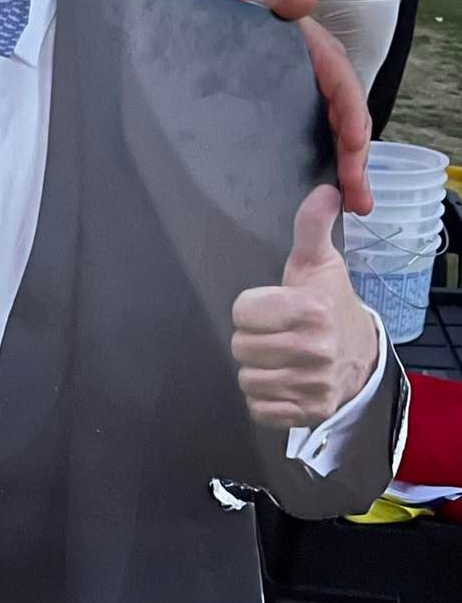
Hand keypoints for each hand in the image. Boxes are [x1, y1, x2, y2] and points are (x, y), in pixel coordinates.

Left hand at [232, 185, 378, 427]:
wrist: (362, 354)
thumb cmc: (329, 304)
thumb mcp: (319, 264)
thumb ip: (312, 227)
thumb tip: (324, 190)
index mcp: (312, 310)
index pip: (242, 312)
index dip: (250, 309)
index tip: (271, 307)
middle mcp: (315, 350)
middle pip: (240, 347)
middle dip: (251, 339)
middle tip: (275, 334)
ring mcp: (314, 385)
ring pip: (246, 379)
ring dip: (256, 369)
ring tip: (278, 358)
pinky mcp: (309, 412)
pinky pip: (258, 409)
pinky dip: (264, 399)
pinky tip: (282, 382)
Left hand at [255, 0, 371, 214]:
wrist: (221, 36)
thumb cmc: (242, 23)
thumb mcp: (258, 10)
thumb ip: (278, 3)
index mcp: (322, 57)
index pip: (345, 88)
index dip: (351, 115)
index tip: (353, 143)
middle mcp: (327, 82)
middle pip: (350, 121)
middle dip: (357, 159)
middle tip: (357, 195)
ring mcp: (316, 103)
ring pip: (343, 138)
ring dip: (353, 172)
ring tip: (358, 204)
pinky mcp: (303, 119)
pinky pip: (326, 144)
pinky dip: (335, 170)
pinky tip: (337, 199)